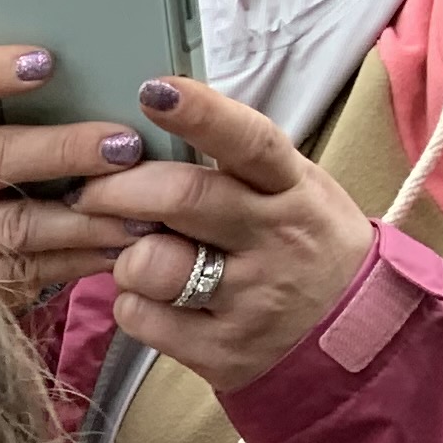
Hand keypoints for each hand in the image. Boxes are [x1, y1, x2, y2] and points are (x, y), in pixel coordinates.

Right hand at [0, 42, 143, 310]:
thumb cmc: (27, 168)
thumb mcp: (28, 131)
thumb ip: (63, 107)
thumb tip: (142, 87)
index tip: (46, 62)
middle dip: (61, 151)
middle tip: (126, 146)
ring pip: (15, 225)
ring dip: (85, 218)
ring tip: (144, 212)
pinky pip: (30, 270)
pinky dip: (83, 258)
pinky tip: (125, 246)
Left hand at [78, 77, 378, 389]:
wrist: (354, 338)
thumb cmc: (301, 247)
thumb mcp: (292, 193)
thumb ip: (233, 169)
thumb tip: (154, 133)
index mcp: (292, 189)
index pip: (249, 142)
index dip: (201, 114)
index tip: (154, 90)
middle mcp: (275, 240)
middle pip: (184, 199)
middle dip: (120, 189)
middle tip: (89, 190)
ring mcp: (250, 299)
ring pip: (152, 264)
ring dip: (125, 257)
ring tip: (139, 259)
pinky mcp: (223, 351)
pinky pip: (142, 318)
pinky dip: (131, 305)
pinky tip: (153, 301)